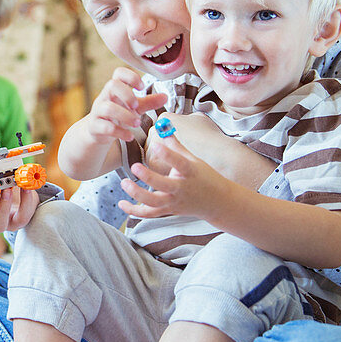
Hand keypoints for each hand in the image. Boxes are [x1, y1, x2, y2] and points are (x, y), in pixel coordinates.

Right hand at [83, 67, 167, 145]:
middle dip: (127, 94)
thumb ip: (149, 102)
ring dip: (125, 115)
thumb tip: (165, 96)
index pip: (119, 73)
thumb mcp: (134, 108)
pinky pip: (105, 127)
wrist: (98, 131)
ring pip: (108, 108)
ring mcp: (98, 111)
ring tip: (137, 123)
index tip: (142, 87)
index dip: (131, 76)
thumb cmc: (118, 115)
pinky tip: (130, 136)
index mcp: (115, 89)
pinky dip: (119, 132)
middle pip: (112, 85)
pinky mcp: (94, 126)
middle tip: (137, 106)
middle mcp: (105, 97)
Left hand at [117, 133, 233, 221]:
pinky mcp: (169, 211)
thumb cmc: (205, 177)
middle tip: (134, 166)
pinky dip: (134, 211)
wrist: (218, 202)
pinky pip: (150, 214)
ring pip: (154, 202)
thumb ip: (177, 146)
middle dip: (148, 177)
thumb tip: (164, 128)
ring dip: (137, 194)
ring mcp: (175, 202)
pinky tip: (122, 204)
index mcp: (190, 172)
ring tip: (124, 183)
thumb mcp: (194, 160)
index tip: (155, 144)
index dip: (167, 154)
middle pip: (164, 185)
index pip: (179, 162)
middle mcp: (182, 188)